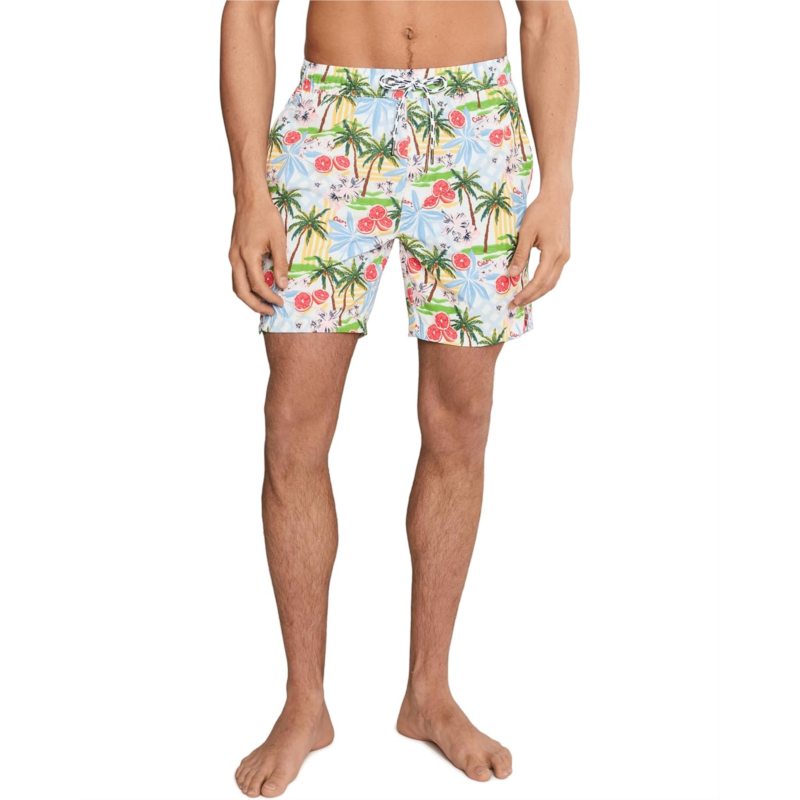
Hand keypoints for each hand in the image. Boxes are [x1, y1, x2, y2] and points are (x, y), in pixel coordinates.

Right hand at [228, 189, 288, 314]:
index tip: (281, 302)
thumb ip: (280, 264)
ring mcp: (232, 256)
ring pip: (236, 285)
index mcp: (247, 255)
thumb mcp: (278, 239)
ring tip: (264, 304)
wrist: (249, 199)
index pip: (258, 285)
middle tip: (270, 312)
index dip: (270, 297)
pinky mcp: (233, 253)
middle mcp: (236, 258)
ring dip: (249, 298)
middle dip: (255, 305)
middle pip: (241, 291)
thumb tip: (282, 284)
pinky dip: (246, 287)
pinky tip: (258, 289)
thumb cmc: (265, 216)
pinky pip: (237, 276)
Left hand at [508, 192, 571, 308]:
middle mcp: (563, 256)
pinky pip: (554, 273)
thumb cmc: (540, 211)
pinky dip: (543, 282)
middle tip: (516, 304)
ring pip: (552, 281)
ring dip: (538, 292)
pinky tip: (532, 285)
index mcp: (553, 252)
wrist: (558, 197)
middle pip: (548, 285)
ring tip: (523, 298)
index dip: (527, 293)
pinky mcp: (564, 252)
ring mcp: (565, 255)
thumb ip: (520, 254)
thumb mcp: (526, 232)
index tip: (515, 301)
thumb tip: (511, 274)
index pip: (539, 280)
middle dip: (532, 297)